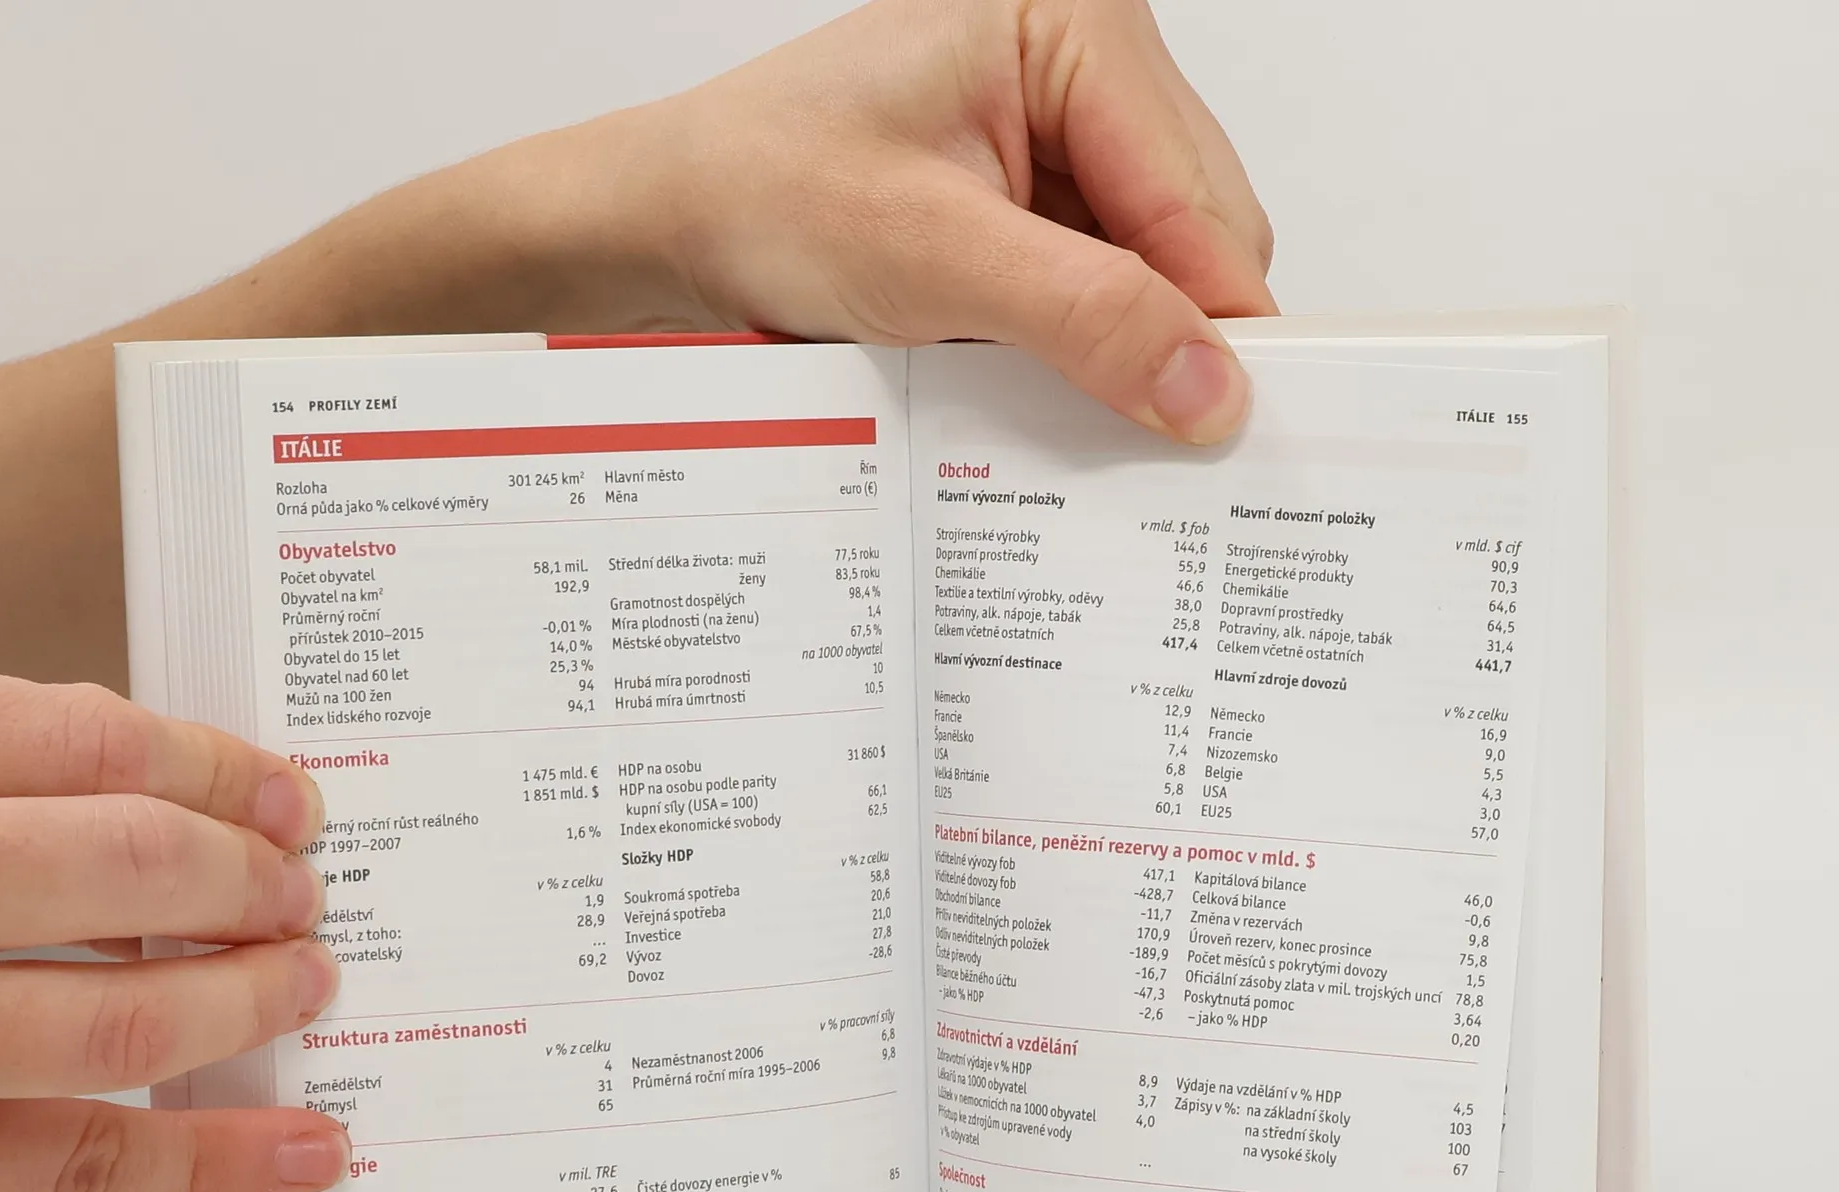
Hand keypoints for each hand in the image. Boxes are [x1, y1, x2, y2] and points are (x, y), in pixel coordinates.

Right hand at [0, 665, 347, 1191]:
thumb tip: (134, 763)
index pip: (59, 741)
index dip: (202, 765)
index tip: (277, 790)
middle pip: (98, 868)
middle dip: (234, 877)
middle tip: (299, 888)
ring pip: (97, 1024)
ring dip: (235, 999)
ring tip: (304, 981)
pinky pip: (62, 1168)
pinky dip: (203, 1163)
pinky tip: (300, 1150)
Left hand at [488, 0, 1274, 441]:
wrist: (674, 219)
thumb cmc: (766, 193)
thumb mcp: (935, 260)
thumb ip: (1086, 318)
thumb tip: (1211, 387)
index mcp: (1074, 19)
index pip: (1197, 197)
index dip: (1219, 319)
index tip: (1237, 424)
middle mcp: (1084, 57)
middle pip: (1196, 229)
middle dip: (1167, 330)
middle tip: (1147, 430)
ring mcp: (1064, 123)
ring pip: (1157, 263)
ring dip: (1119, 339)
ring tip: (1046, 380)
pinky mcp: (1037, 186)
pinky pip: (1104, 278)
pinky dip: (1081, 338)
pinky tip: (1032, 364)